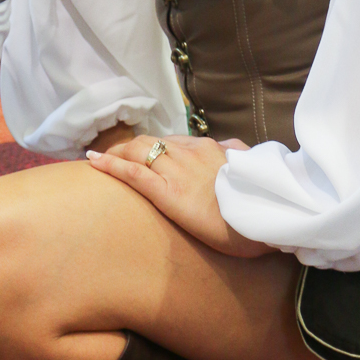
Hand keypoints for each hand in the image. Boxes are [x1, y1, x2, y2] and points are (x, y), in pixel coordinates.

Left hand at [87, 135, 271, 256]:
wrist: (265, 218)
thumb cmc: (260, 201)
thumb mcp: (251, 170)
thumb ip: (237, 155)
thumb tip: (232, 148)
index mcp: (210, 148)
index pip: (172, 141)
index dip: (153, 146)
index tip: (142, 151)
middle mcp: (190, 153)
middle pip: (151, 142)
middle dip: (129, 147)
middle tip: (113, 155)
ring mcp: (178, 170)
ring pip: (139, 151)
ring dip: (117, 153)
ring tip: (100, 159)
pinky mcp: (168, 192)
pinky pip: (134, 173)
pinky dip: (111, 165)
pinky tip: (94, 163)